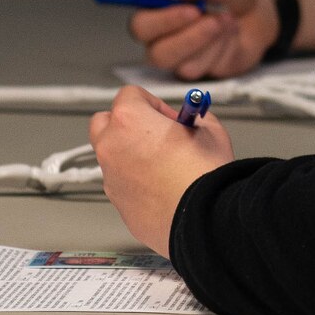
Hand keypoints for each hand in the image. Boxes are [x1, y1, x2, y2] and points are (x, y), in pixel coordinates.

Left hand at [90, 85, 233, 258]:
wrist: (205, 218)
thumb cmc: (205, 174)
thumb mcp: (210, 130)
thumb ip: (194, 119)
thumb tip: (192, 122)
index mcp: (129, 120)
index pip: (130, 95)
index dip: (154, 104)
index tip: (170, 117)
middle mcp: (111, 147)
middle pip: (104, 122)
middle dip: (126, 124)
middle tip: (155, 134)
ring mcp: (111, 179)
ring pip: (112, 157)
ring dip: (130, 155)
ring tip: (164, 166)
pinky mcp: (118, 205)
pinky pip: (122, 185)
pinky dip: (136, 184)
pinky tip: (163, 190)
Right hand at [128, 0, 279, 78]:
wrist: (257, 8)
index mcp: (157, 13)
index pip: (142, 26)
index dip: (164, 21)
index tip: (193, 9)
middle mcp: (164, 40)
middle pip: (157, 55)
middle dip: (189, 39)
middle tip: (213, 20)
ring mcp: (183, 59)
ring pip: (184, 66)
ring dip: (211, 42)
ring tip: (227, 19)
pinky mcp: (203, 70)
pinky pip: (208, 69)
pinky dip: (224, 48)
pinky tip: (231, 33)